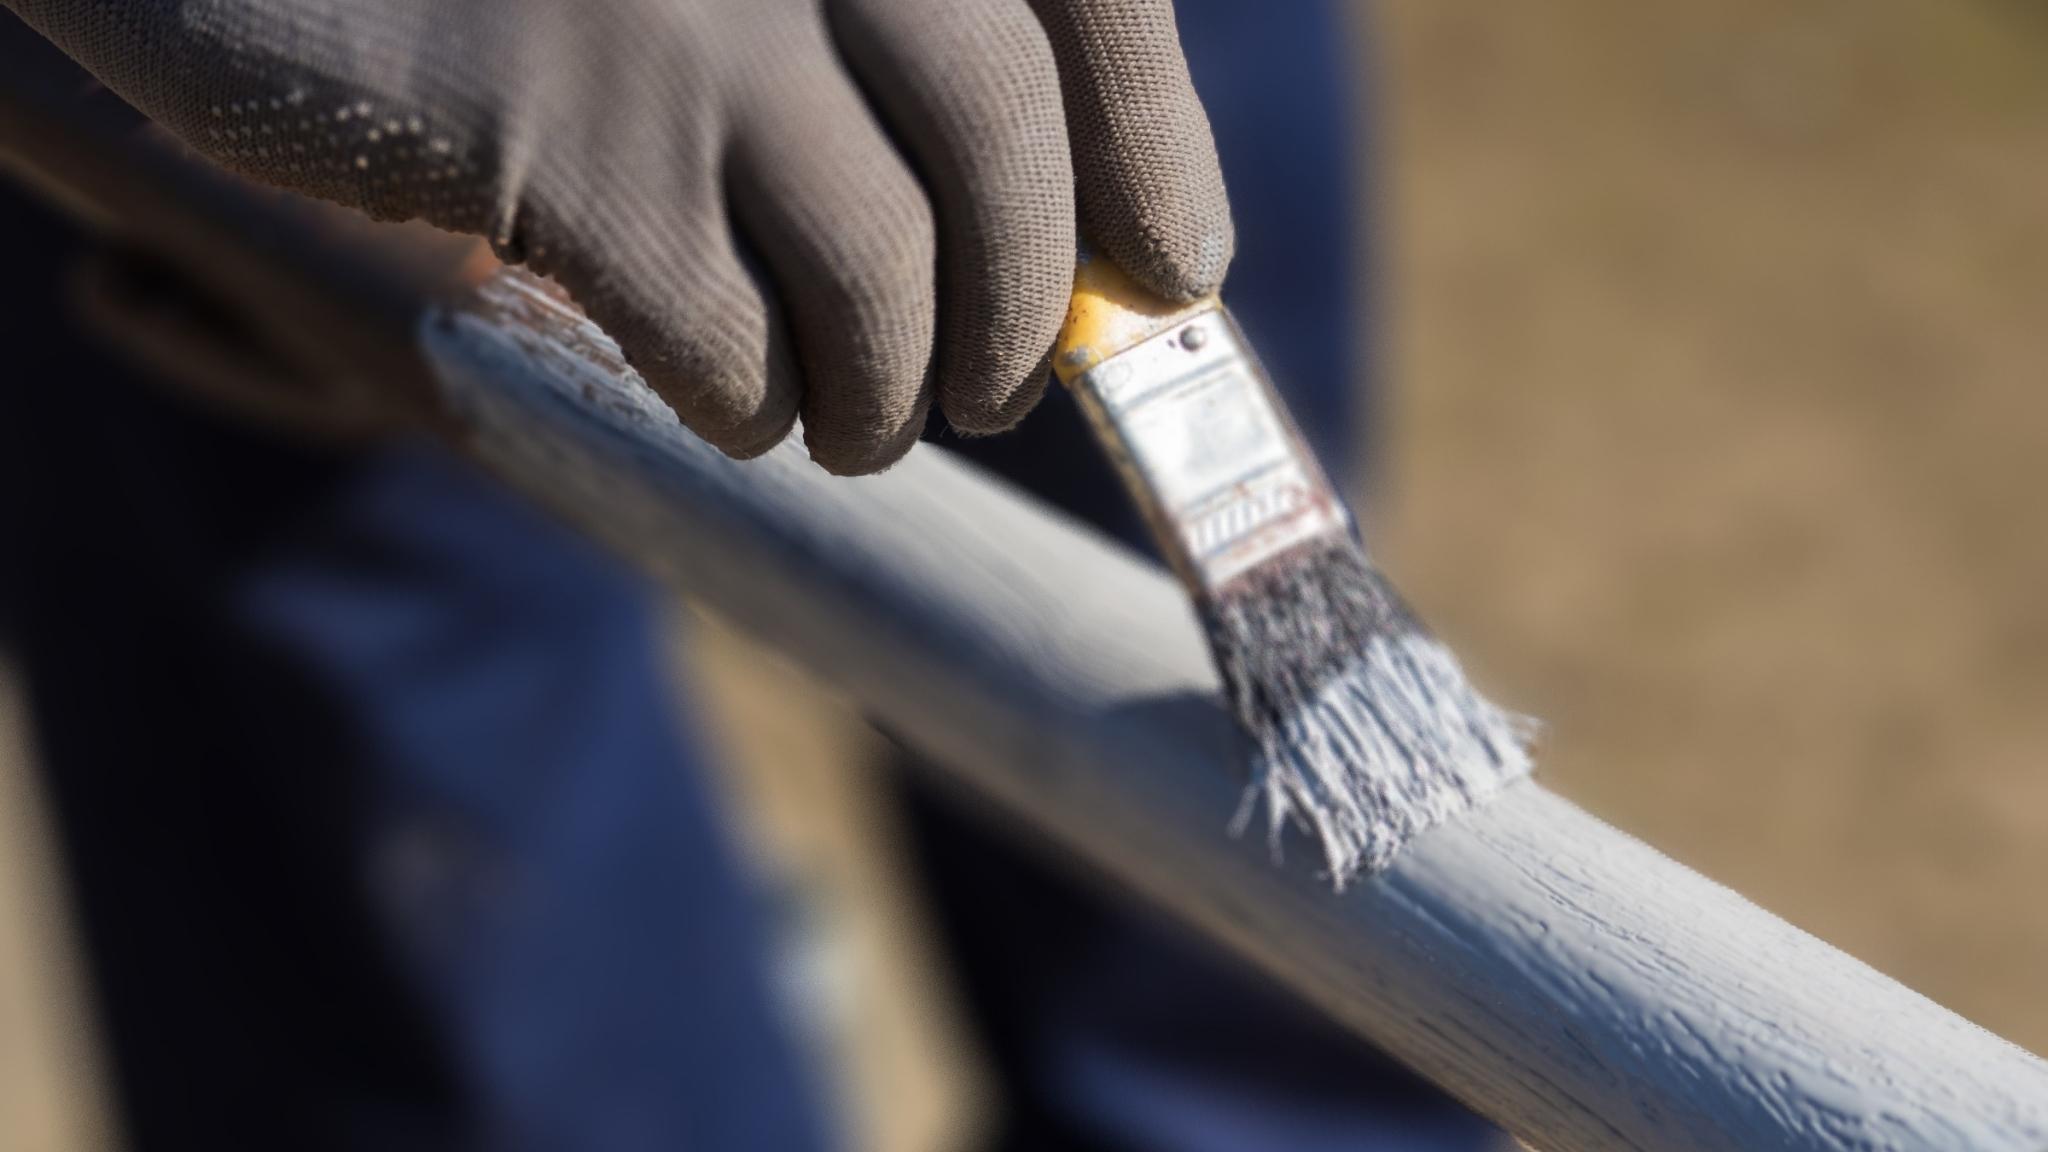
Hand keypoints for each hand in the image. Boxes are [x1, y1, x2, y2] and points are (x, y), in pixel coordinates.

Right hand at [9, 0, 1231, 473]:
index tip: (1174, 278)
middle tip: (994, 390)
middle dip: (1024, 320)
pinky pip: (739, 348)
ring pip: (889, 282)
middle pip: (1009, 163)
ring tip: (853, 419)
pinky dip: (755, 408)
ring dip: (891, 396)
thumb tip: (1104, 258)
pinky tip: (721, 389)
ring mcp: (689, 21)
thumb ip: (911, 71)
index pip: (1097, 7)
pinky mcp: (571, 146)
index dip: (1158, 159)